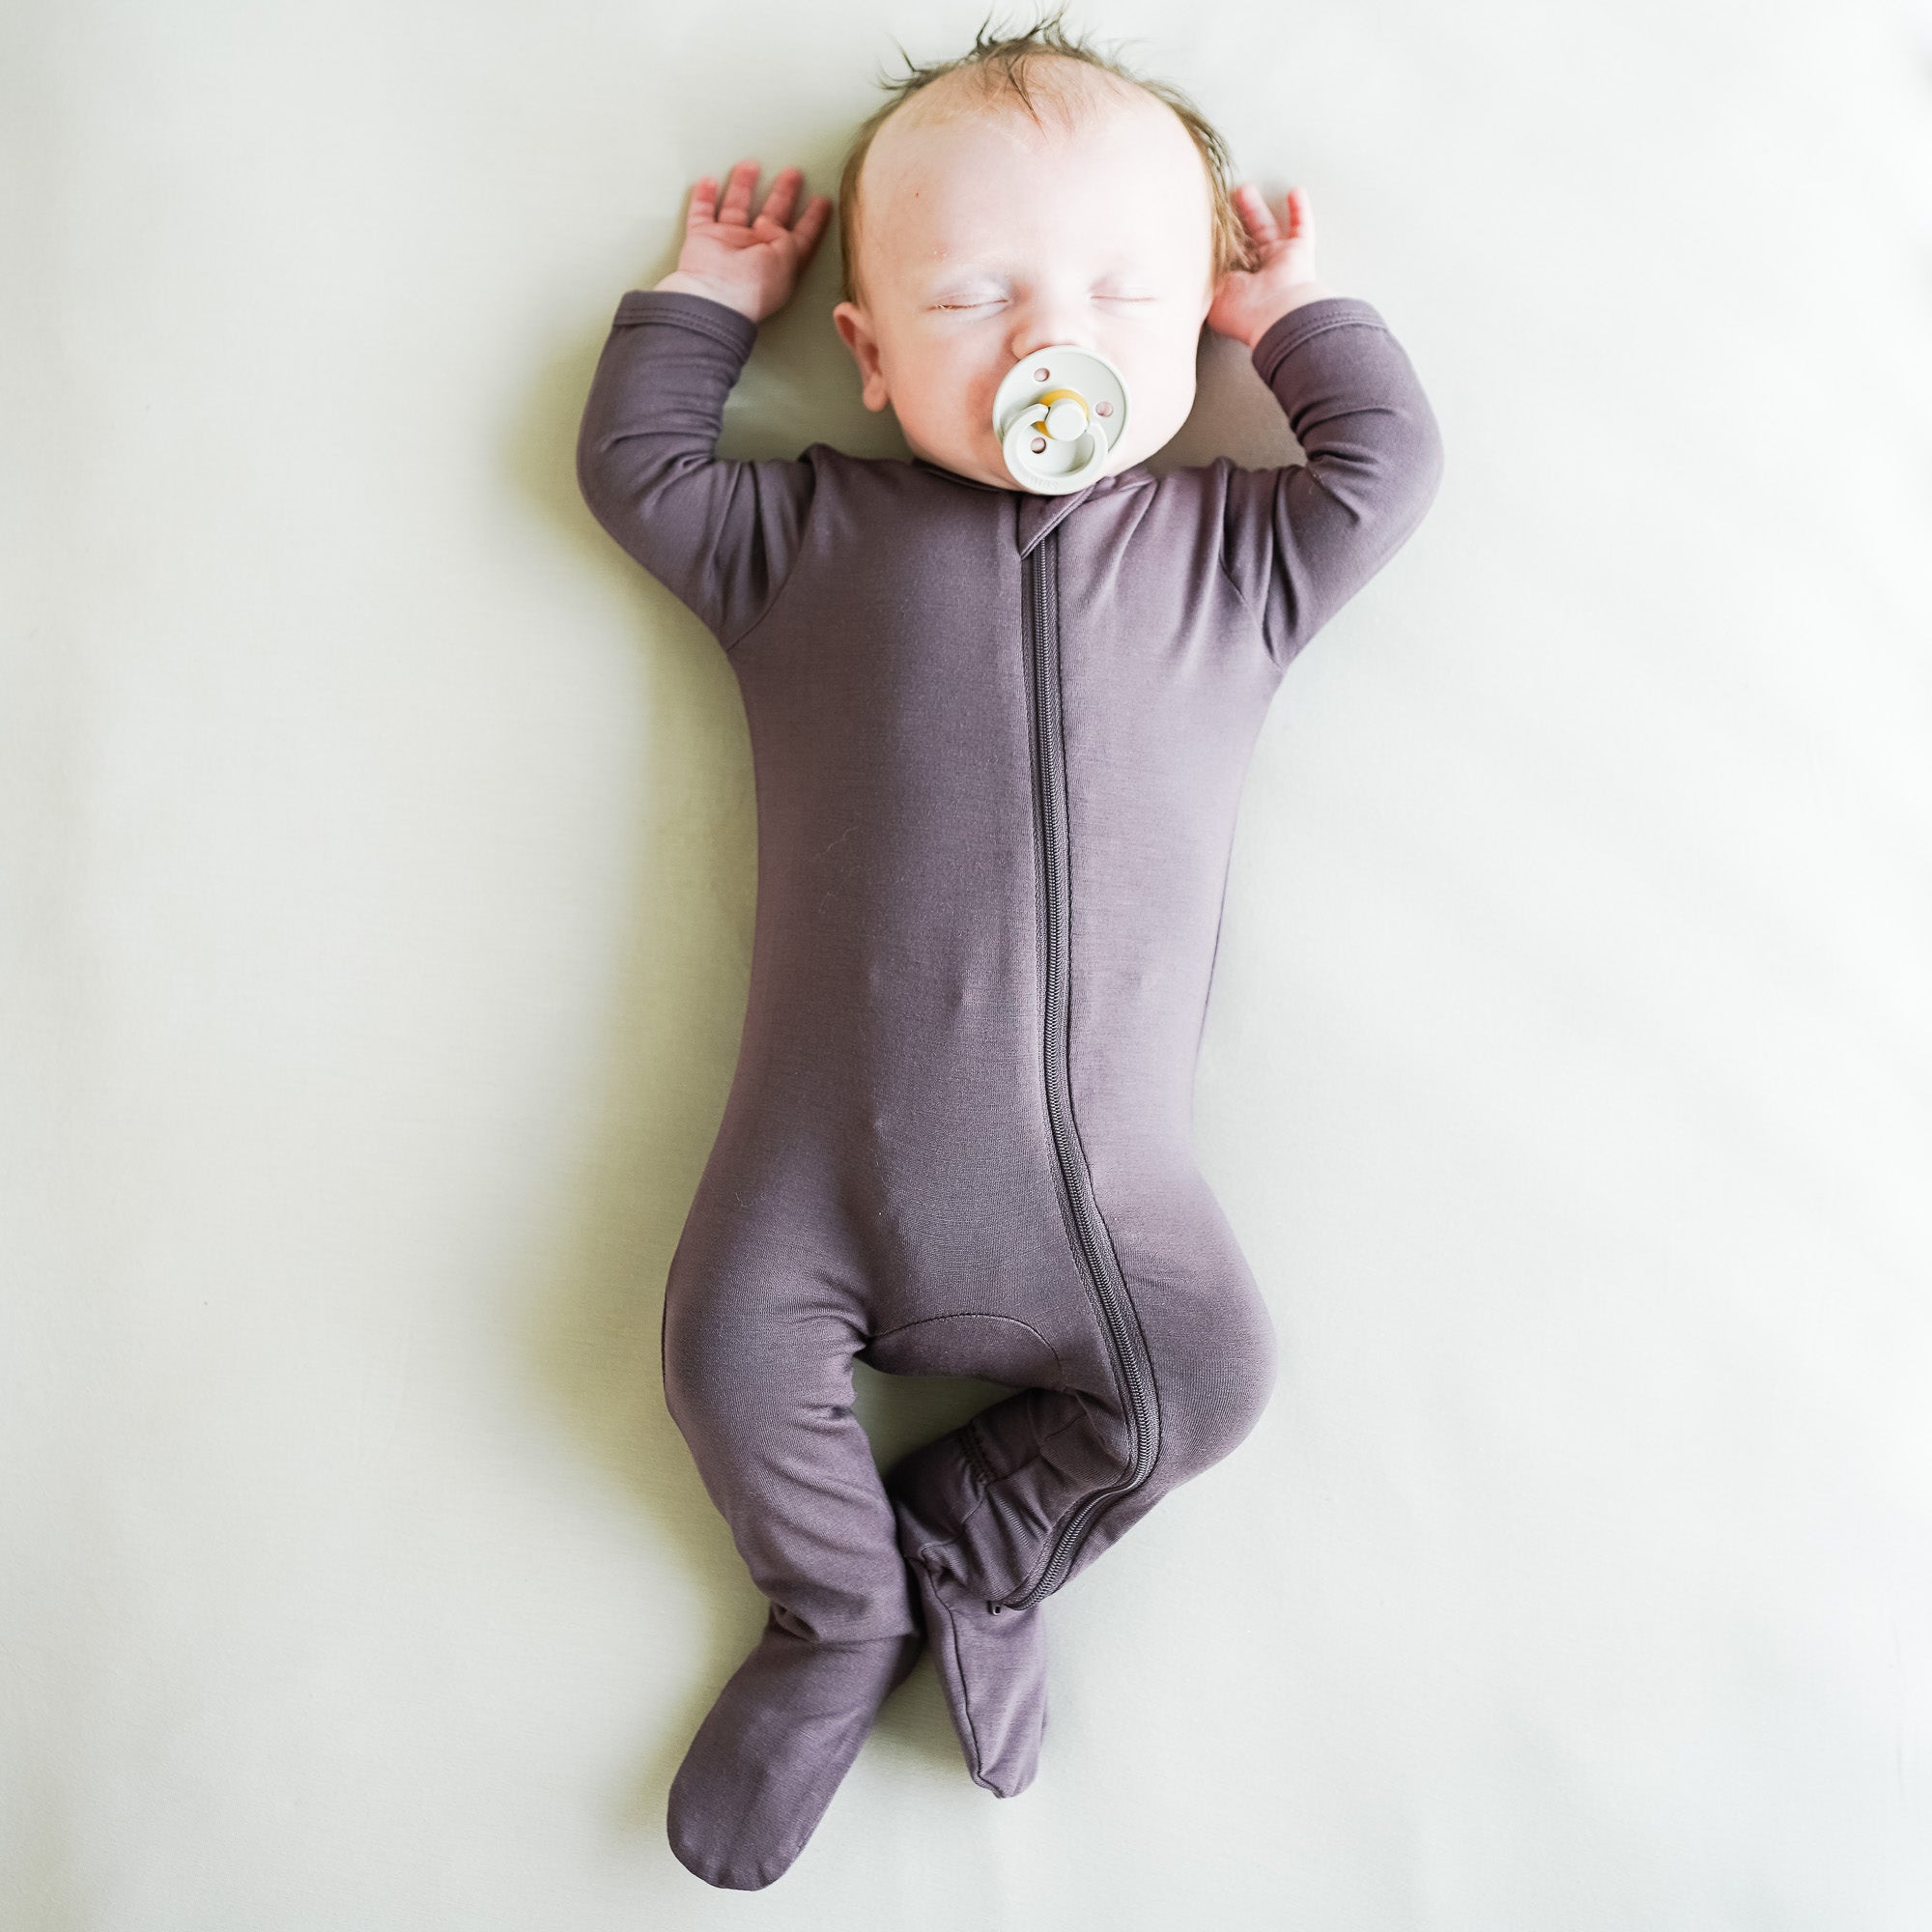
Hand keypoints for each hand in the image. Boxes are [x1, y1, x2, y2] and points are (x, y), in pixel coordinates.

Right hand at [653, 158, 831, 323]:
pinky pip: (701, 213)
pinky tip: (708, 181)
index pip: (802, 238)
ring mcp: (728, 245)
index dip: (814, 219)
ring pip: (736, 208)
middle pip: (772, 216)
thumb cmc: (753, 284)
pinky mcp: (702, 239)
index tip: (824, 200)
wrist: (714, 296)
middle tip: (794, 173)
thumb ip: (787, 235)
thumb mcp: (786, 259)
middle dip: (784, 194)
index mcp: (780, 263)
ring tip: (751, 164)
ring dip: (743, 186)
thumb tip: (769, 222)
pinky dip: (703, 197)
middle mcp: (756, 253)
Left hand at [1206, 184, 1338, 347]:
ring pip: (1266, 229)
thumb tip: (1186, 255)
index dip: (1212, 242)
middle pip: (1242, 241)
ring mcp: (1279, 263)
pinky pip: (1303, 228)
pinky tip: (1296, 192)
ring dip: (1256, 209)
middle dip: (1232, 221)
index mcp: (1233, 288)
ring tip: (1245, 189)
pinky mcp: (1298, 254)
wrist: (1274, 314)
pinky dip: (1301, 210)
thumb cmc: (1241, 310)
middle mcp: (1256, 276)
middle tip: (1220, 202)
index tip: (1199, 222)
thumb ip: (1198, 270)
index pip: (1221, 258)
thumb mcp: (1207, 289)